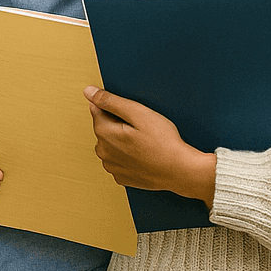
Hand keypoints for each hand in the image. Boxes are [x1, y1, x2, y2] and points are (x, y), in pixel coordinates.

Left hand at [83, 86, 215, 206]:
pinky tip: (143, 154)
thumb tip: (88, 92)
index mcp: (104, 134)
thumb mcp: (138, 113)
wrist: (182, 172)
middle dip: (118, 123)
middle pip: (104, 127)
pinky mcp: (122, 177)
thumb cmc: (164, 142)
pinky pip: (119, 158)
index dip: (116, 108)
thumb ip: (110, 101)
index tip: (133, 115)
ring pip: (111, 143)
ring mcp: (112, 168)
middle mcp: (103, 153)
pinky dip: (127, 154)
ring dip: (122, 139)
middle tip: (141, 128)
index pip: (97, 110)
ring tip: (144, 141)